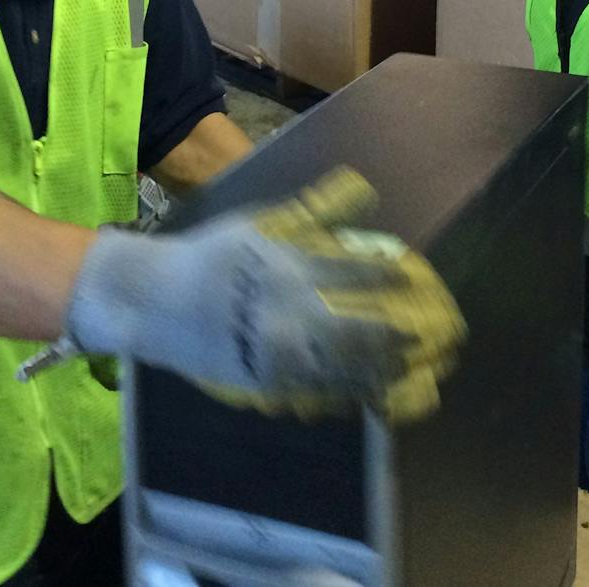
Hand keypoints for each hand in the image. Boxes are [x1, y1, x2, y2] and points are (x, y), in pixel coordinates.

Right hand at [64, 168, 465, 420]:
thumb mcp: (262, 221)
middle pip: (358, 329)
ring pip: (342, 369)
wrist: (157, 300)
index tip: (417, 281)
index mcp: (291, 266)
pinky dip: (347, 396)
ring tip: (415, 375)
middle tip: (430, 339)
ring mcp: (276, 351)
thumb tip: (363, 189)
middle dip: (400, 337)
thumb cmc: (214, 255)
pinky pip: (315, 394)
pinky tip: (371, 398)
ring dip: (382, 373)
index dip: (394, 280)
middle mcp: (289, 310)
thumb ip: (316, 211)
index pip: (357, 275)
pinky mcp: (264, 382)